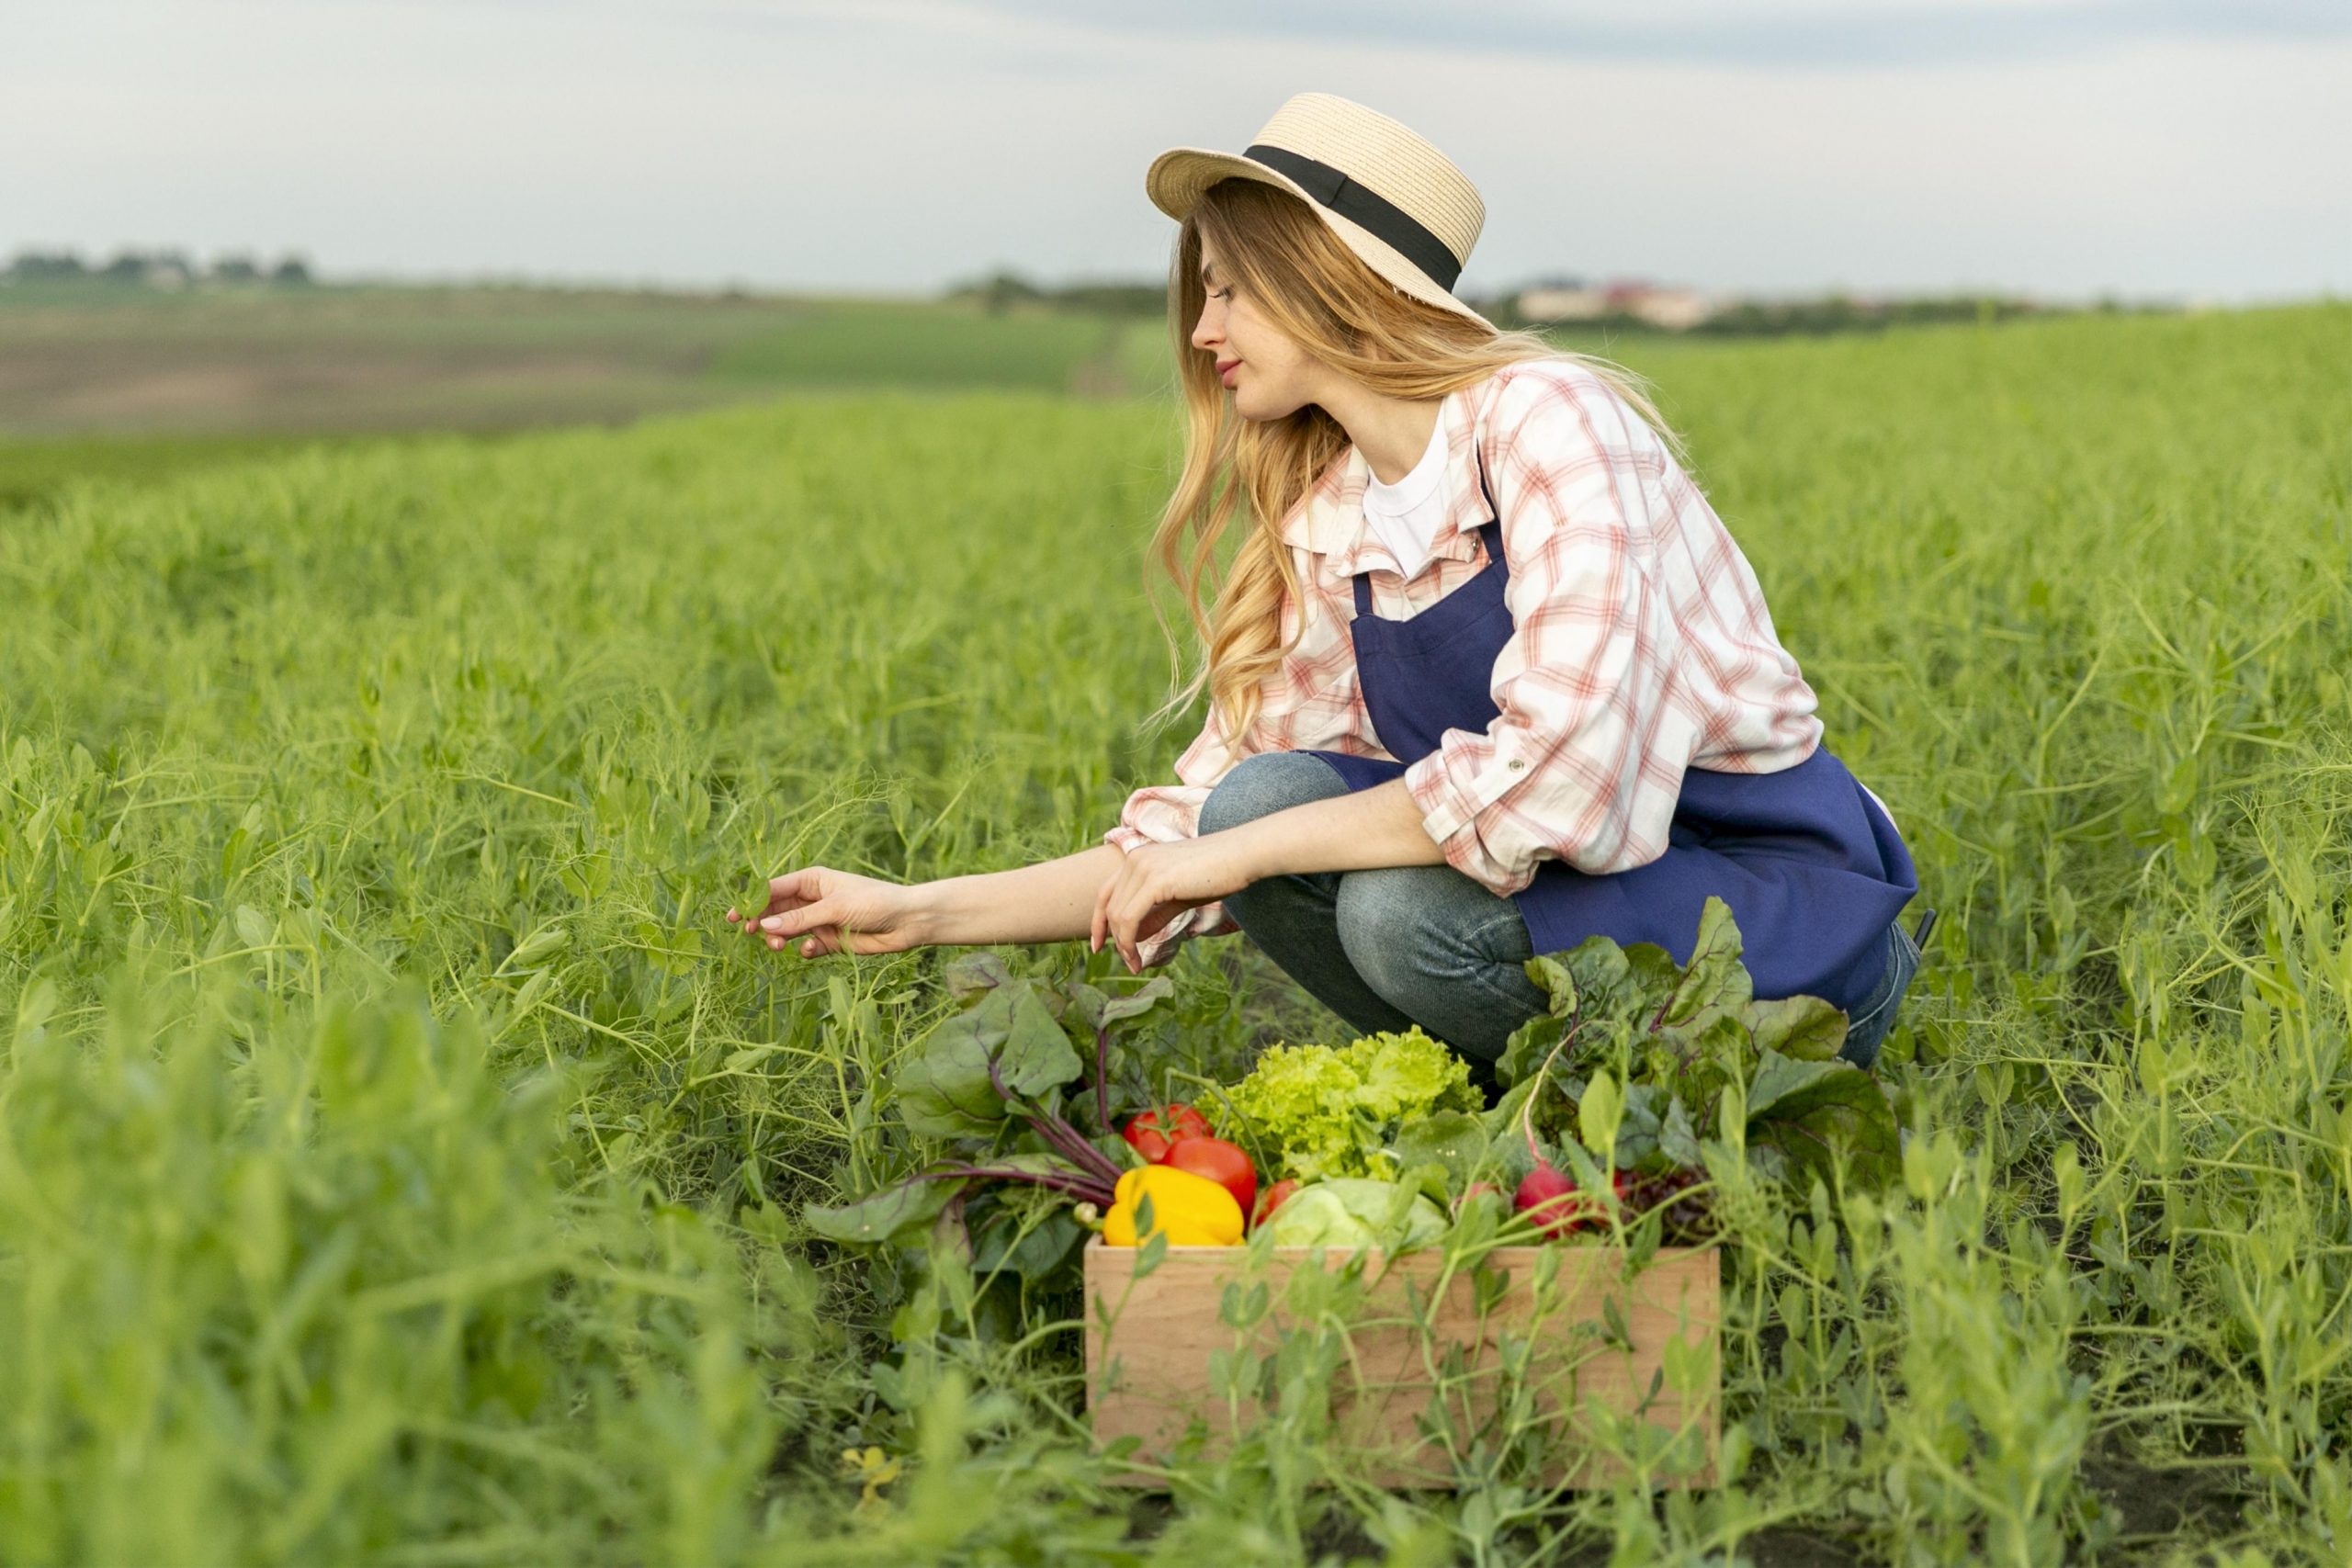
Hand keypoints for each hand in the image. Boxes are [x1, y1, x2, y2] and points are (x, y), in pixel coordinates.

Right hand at [725, 867, 922, 957]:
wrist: (907, 922)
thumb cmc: (874, 902)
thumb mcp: (835, 908)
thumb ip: (800, 919)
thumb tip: (764, 926)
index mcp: (812, 880)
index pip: (774, 889)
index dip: (752, 901)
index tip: (735, 916)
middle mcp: (812, 899)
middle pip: (775, 911)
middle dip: (763, 923)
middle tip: (752, 933)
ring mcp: (819, 920)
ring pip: (787, 931)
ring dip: (780, 938)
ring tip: (780, 946)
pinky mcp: (829, 941)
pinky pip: (806, 946)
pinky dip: (804, 950)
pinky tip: (812, 950)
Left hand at [1091, 836, 1258, 973]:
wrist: (1242, 855)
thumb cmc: (1216, 874)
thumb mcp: (1179, 897)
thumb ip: (1155, 914)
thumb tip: (1133, 937)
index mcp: (1139, 858)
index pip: (1106, 893)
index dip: (1098, 922)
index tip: (1098, 946)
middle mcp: (1135, 859)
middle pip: (1110, 907)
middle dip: (1115, 940)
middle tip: (1130, 963)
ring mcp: (1143, 867)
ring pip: (1118, 915)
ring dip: (1123, 945)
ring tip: (1135, 964)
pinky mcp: (1155, 880)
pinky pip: (1130, 917)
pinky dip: (1128, 941)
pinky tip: (1137, 957)